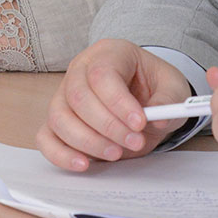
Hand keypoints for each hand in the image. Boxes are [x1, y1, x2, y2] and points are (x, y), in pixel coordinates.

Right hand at [38, 39, 192, 170]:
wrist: (143, 98)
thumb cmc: (154, 88)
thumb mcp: (172, 87)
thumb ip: (169, 100)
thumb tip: (157, 119)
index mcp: (109, 53)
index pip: (103, 73)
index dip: (118, 101)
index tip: (140, 123)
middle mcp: (80, 69)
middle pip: (78, 96)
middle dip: (107, 125)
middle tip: (134, 142)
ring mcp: (64, 94)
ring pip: (59, 117)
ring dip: (88, 141)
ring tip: (116, 153)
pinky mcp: (57, 121)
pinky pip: (46, 137)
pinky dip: (60, 154)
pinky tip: (84, 164)